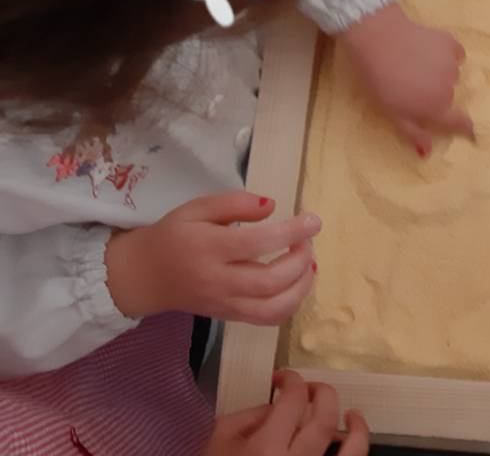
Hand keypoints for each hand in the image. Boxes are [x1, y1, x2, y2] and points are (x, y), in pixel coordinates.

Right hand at [106, 192, 320, 324]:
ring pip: (273, 308)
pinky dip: (292, 303)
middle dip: (300, 260)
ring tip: (310, 262)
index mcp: (208, 248)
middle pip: (269, 280)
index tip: (313, 220)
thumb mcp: (197, 208)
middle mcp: (218, 281)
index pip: (256, 243)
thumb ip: (235, 202)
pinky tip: (299, 282)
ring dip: (302, 286)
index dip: (291, 232)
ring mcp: (225, 304)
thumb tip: (272, 206)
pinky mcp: (230, 317)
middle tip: (308, 240)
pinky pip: (268, 319)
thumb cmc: (174, 236)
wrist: (143, 276)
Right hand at [204, 370, 368, 455]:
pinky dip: (354, 453)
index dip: (292, 380)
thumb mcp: (220, 438)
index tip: (285, 379)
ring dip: (358, 429)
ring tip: (353, 415)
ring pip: (352, 452)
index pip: (293, 400)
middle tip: (312, 390)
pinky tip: (349, 445)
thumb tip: (278, 404)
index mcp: (266, 448)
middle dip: (323, 394)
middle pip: (325, 420)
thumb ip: (251, 415)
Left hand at [342, 3, 473, 154]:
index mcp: (436, 109)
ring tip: (416, 64)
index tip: (467, 127)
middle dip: (437, 94)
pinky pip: (454, 53)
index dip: (465, 126)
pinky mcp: (450, 42)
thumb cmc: (379, 80)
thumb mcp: (392, 113)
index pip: (461, 122)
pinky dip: (446, 54)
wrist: (378, 38)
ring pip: (451, 74)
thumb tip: (428, 153)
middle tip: (414, 86)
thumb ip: (413, 132)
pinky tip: (428, 49)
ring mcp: (452, 65)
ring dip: (439, 73)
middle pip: (450, 96)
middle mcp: (449, 89)